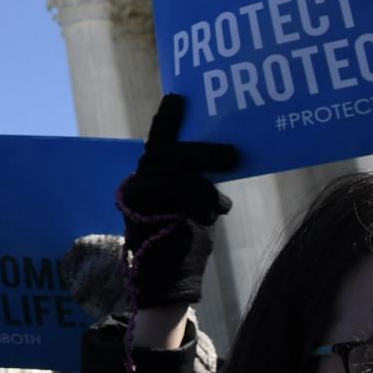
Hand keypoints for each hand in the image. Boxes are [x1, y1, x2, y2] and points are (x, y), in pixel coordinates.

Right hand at [117, 95, 237, 317]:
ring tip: (222, 204)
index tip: (179, 96)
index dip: (168, 118)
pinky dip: (198, 204)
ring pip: (172, 175)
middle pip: (166, 154)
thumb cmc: (184, 236)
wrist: (166, 276)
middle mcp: (139, 180)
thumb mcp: (194, 200)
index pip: (159, 137)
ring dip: (202, 185)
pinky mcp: (142, 216)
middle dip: (201, 152)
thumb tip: (232, 157)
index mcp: (151, 172)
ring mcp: (138, 198)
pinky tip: (213, 216)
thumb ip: (198, 179)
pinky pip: (173, 198)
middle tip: (234, 155)